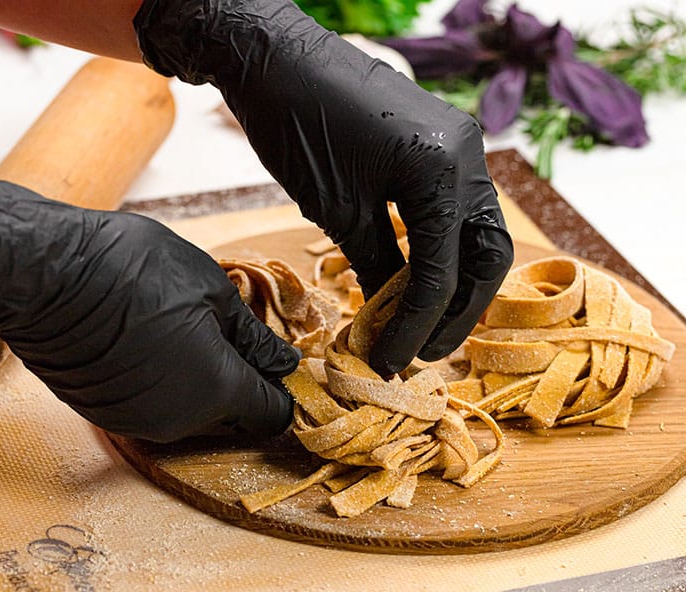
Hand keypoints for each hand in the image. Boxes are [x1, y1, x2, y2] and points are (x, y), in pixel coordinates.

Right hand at [0, 174, 298, 442]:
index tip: (279, 365)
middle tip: (229, 335)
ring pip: (190, 412)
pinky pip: (151, 406)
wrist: (43, 273)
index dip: (283, 390)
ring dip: (198, 382)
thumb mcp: (209, 288)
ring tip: (183, 330)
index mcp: (217, 388)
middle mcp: (179, 420)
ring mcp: (137, 421)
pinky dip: (161, 383)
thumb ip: (252, 336)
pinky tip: (148, 342)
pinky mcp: (104, 413)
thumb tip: (283, 363)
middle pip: (232, 415)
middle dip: (241, 382)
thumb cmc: (133, 269)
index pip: (272, 414)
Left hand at [135, 0, 513, 374]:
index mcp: (443, 169)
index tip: (391, 362)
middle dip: (456, 310)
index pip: (444, 270)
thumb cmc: (296, 126)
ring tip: (421, 326)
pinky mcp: (441, 144)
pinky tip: (415, 280)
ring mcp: (459, 145)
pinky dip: (439, 247)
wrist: (275, 59)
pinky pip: (454, 208)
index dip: (418, 325)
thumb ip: (376, 266)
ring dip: (453, 282)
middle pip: (486, 254)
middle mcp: (467, 155)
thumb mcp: (337, 209)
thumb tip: (393, 318)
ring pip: (477, 233)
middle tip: (422, 353)